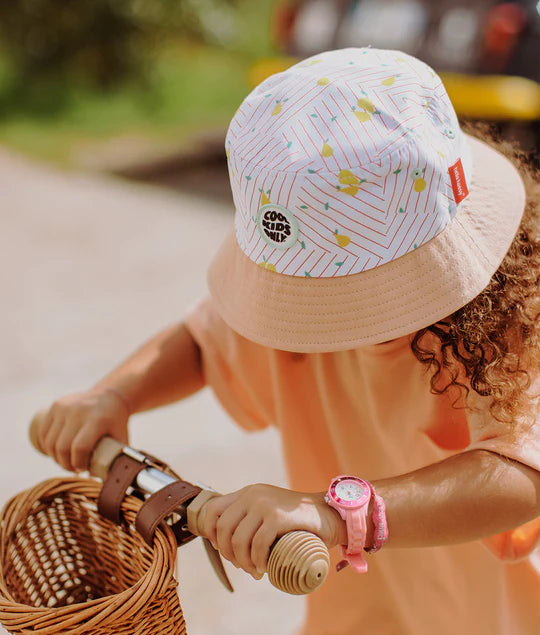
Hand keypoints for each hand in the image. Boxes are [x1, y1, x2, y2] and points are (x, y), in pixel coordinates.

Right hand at [31, 387, 129, 472]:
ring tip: (65, 461)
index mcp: (98, 420)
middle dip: (65, 464)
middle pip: (62, 446)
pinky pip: (44, 432)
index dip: (78, 463)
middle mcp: (79, 411)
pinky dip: (48, 445)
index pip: (80, 448)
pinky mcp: (56, 405)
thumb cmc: (116, 423)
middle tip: (73, 468)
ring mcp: (65, 407)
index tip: (83, 469)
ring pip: (51, 441)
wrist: (110, 396)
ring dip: (55, 457)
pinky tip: (56, 451)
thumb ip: (119, 459)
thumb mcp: (121, 437)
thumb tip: (114, 483)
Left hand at [199, 483, 346, 579]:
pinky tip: (264, 568)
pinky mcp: (279, 517)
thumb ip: (251, 518)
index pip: (212, 509)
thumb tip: (226, 543)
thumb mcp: (269, 512)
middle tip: (242, 566)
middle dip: (228, 554)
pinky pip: (258, 544)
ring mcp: (265, 504)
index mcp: (247, 493)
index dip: (210, 532)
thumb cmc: (297, 521)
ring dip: (243, 562)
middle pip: (222, 528)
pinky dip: (257, 561)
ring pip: (238, 539)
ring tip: (254, 571)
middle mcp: (253, 495)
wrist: (329, 515)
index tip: (221, 549)